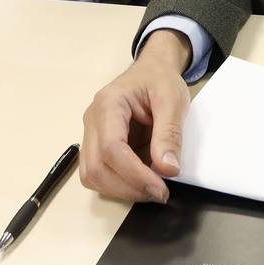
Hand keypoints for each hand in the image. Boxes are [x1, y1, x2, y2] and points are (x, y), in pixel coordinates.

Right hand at [80, 30, 191, 201]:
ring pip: (92, 176)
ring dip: (121, 190)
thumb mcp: (172, 100)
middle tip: (160, 194)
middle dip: (127, 188)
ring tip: (151, 189)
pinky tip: (140, 181)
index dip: (134, 175)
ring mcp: (91, 134)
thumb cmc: (160, 80)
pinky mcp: (96, 146)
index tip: (161, 189)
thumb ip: (169, 133)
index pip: (111, 148)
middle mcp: (92, 121)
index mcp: (108, 104)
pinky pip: (98, 173)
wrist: (152, 70)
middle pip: (96, 168)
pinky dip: (118, 185)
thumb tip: (167, 169)